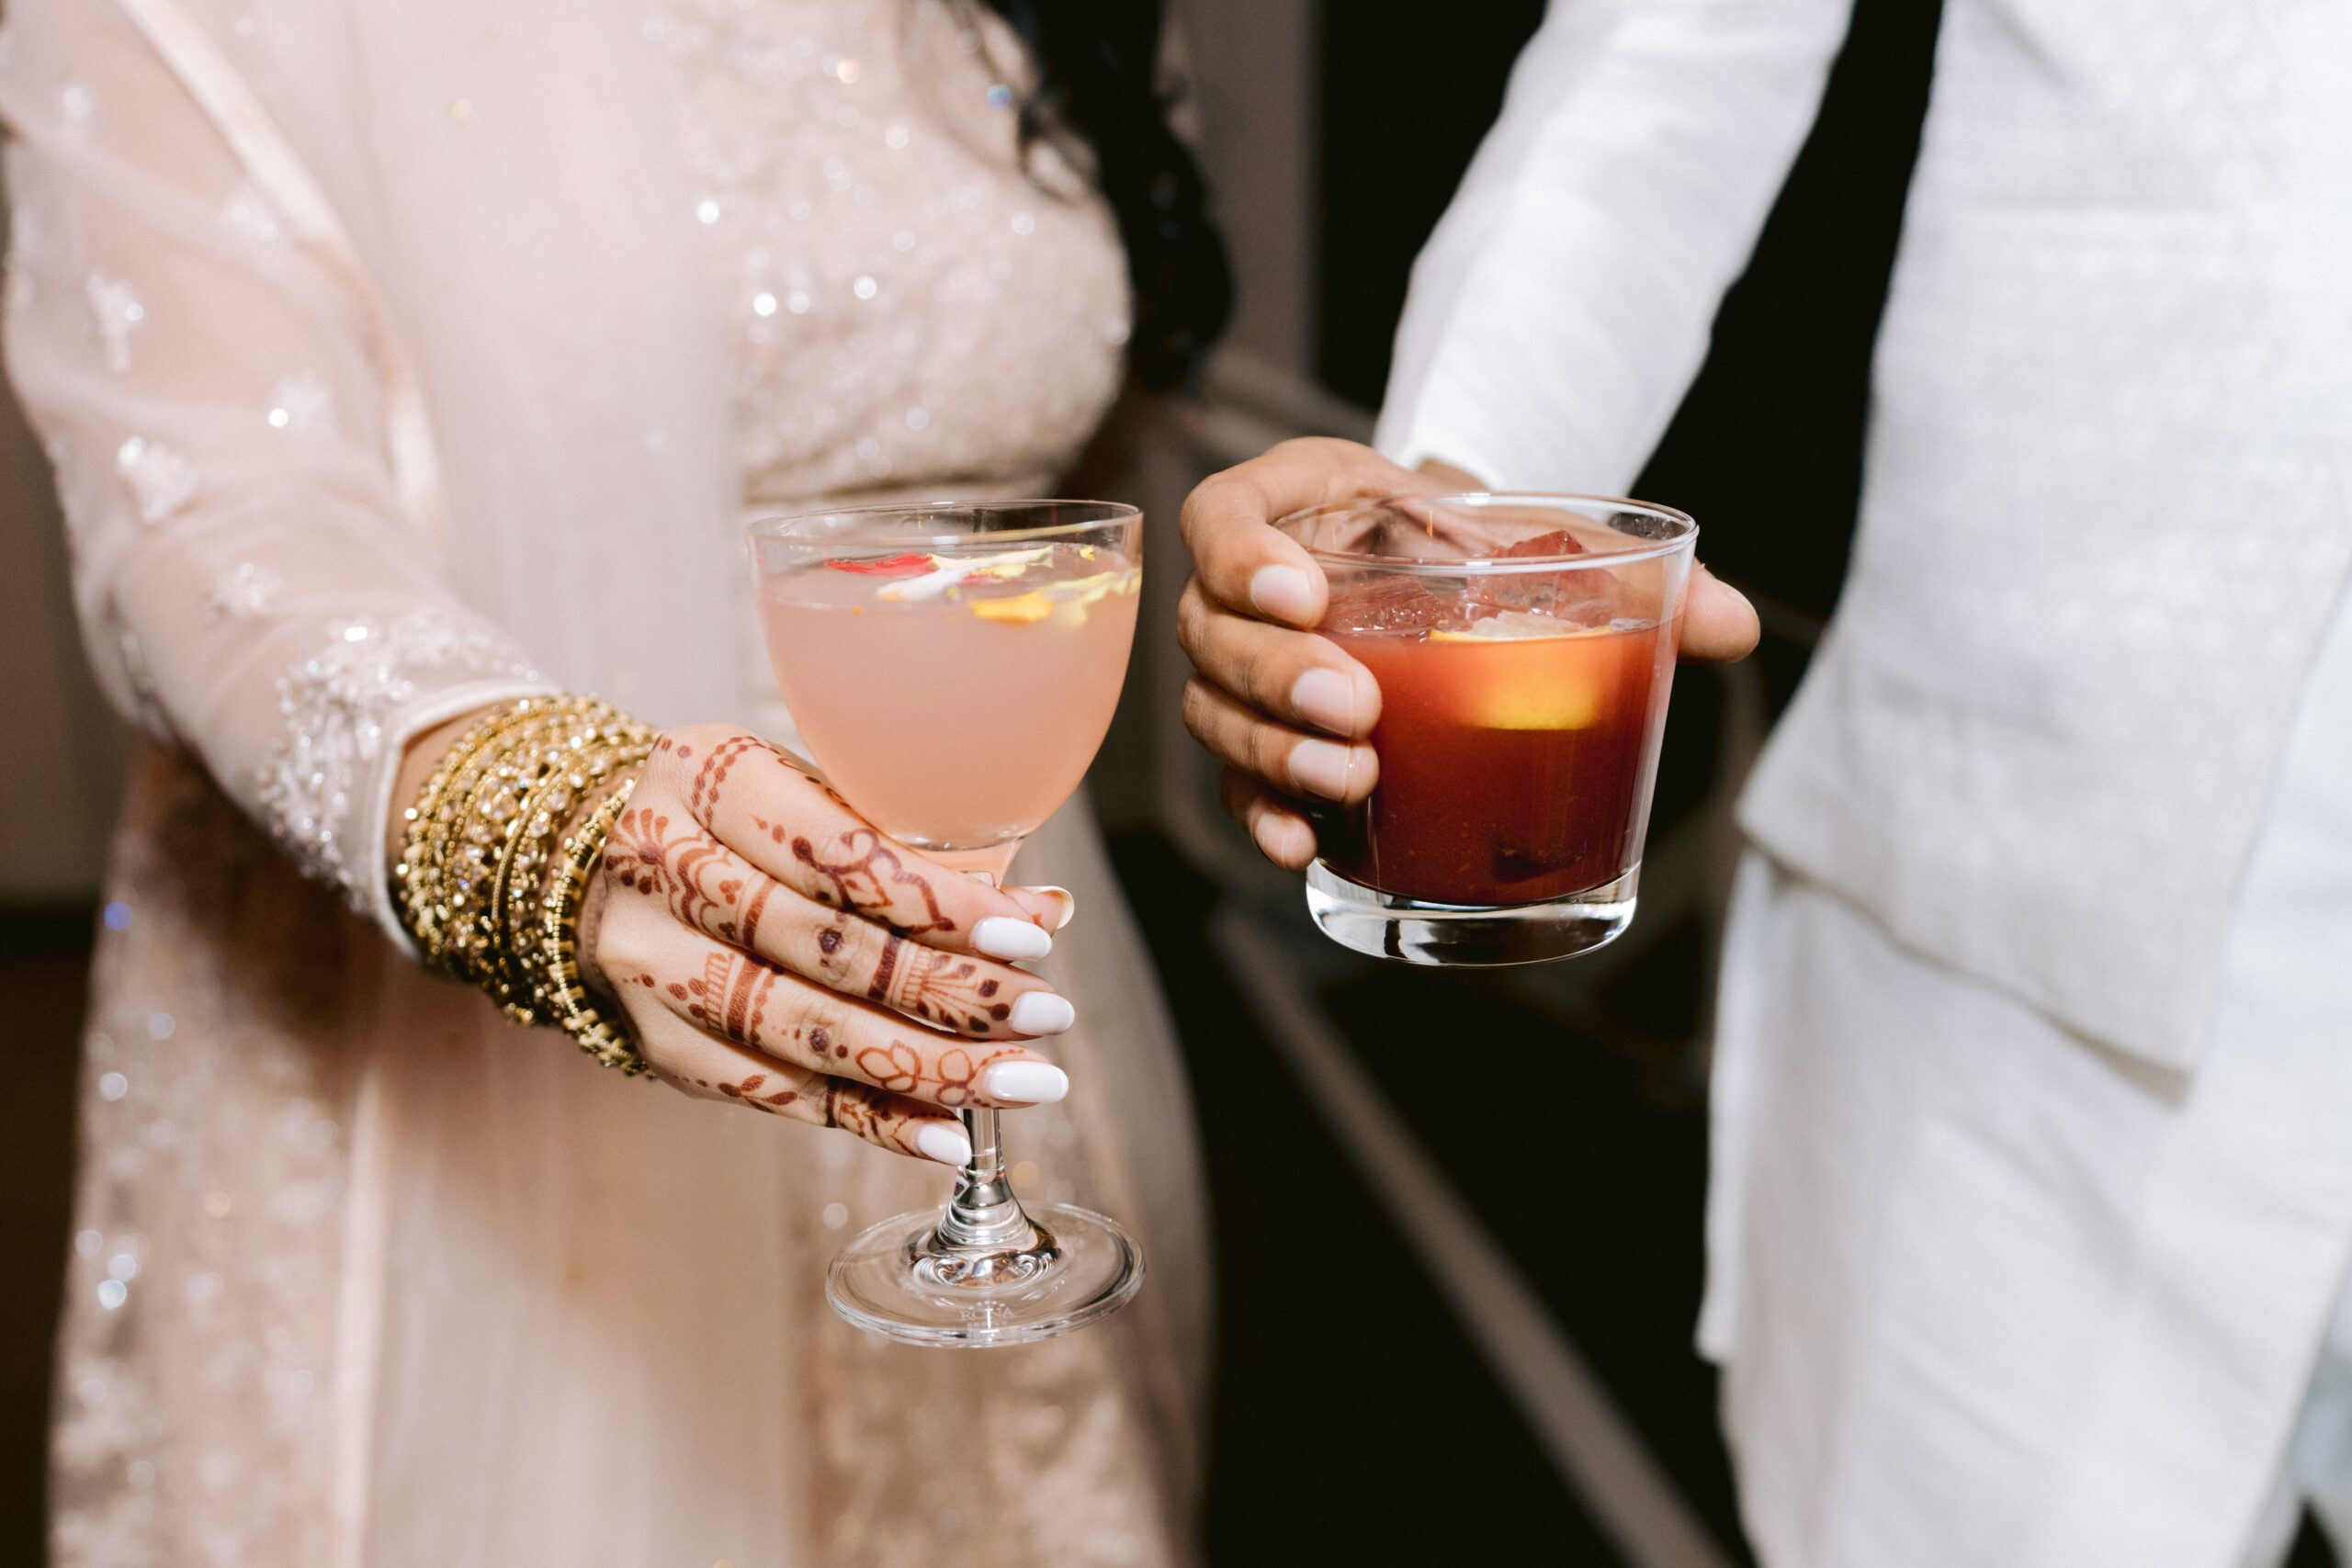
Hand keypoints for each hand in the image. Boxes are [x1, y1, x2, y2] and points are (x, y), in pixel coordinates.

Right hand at [582, 724, 1077, 1164]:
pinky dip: (868, 1118)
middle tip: (1047, 1016)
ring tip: (1020, 1083)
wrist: (587, 867)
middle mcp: (661, 863)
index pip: (839, 853)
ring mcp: (649, 960)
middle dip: (949, 992)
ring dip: (925, 1067)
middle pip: (826, 947)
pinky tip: (945, 1134)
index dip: (939, 904)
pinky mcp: (656, 1042)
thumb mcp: (807, 799)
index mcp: (706, 775)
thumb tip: (1048, 912)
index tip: (1029, 939)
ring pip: (804, 1029)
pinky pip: (775, 1093)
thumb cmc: (736, 822)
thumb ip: (914, 850)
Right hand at [1175, 438, 1759, 870]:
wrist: (1471, 578)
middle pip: (1208, 630)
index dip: (1241, 555)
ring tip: (1352, 776)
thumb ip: (1632, 573)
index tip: (1306, 591)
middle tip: (1356, 707)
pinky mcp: (1268, 743)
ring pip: (1212, 709)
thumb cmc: (1490, 548)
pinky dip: (1264, 812)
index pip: (1220, 517)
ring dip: (1271, 749)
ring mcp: (1251, 670)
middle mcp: (1253, 589)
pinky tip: (1305, 845)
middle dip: (1273, 674)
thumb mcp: (1548, 538)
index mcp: (1301, 505)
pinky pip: (1236, 782)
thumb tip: (1733, 625)